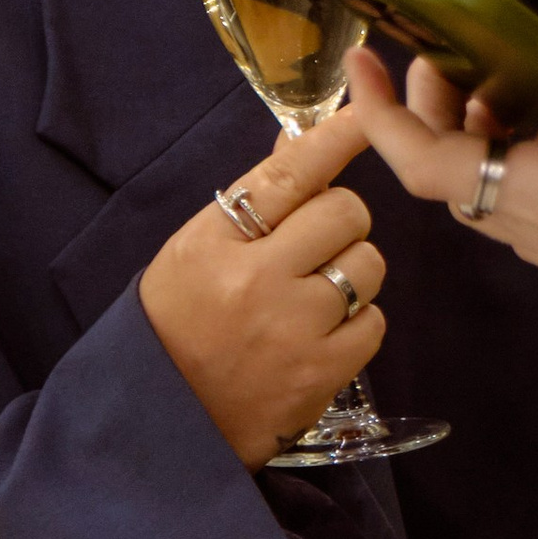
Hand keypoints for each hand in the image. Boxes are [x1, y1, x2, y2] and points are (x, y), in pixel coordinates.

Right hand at [139, 105, 387, 465]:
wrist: (162, 423)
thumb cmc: (176, 327)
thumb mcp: (194, 254)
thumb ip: (252, 203)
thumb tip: (301, 142)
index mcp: (214, 241)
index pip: (289, 172)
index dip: (334, 138)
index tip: (364, 115)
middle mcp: (256, 279)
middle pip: (346, 212)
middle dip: (340, 223)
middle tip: (314, 248)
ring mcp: (293, 328)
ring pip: (368, 264)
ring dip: (352, 273)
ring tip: (316, 295)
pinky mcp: (322, 373)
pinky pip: (375, 322)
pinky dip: (358, 324)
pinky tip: (323, 335)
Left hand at [343, 0, 537, 302]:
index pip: (427, 163)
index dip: (384, 115)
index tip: (362, 62)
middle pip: (453, 167)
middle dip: (437, 106)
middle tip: (446, 47)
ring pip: (492, 183)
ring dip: (484, 129)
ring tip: (508, 72)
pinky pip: (534, 196)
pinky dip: (529, 150)